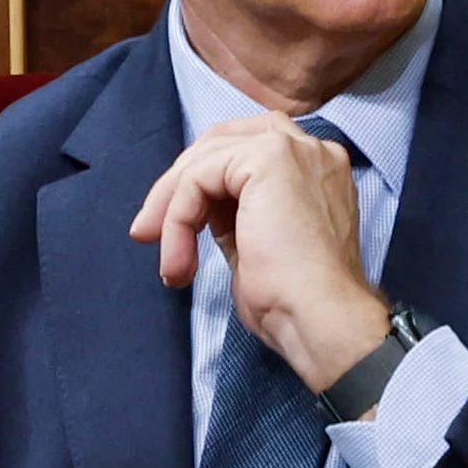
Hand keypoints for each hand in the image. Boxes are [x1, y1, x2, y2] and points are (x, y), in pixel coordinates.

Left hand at [128, 112, 391, 388]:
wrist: (321, 322)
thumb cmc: (294, 302)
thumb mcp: (256, 244)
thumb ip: (233, 213)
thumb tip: (194, 208)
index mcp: (313, 168)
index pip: (240, 154)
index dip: (198, 185)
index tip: (166, 232)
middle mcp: (309, 147)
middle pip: (219, 145)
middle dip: (176, 187)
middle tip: (146, 232)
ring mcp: (291, 147)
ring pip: (205, 160)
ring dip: (172, 208)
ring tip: (168, 260)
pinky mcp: (269, 157)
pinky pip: (200, 176)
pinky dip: (179, 216)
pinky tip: (179, 258)